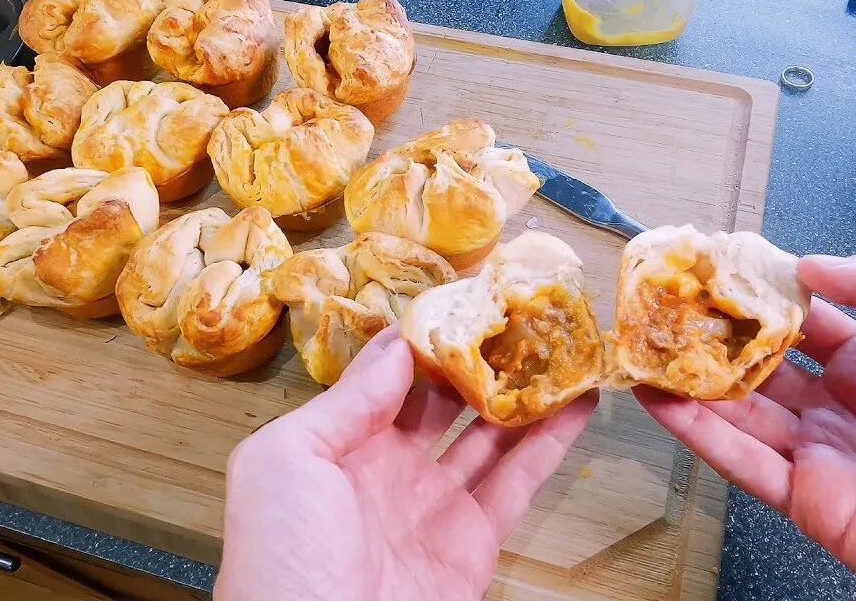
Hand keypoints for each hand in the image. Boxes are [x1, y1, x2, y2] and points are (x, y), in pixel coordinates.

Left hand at [215, 327, 597, 600]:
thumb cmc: (279, 561)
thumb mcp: (286, 460)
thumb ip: (345, 400)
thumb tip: (394, 342)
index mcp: (333, 445)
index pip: (386, 377)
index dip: (423, 337)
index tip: (461, 295)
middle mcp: (386, 469)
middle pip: (443, 401)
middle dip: (478, 359)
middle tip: (518, 312)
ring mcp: (432, 505)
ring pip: (488, 436)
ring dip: (523, 393)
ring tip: (559, 346)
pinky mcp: (472, 543)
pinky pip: (517, 483)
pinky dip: (550, 444)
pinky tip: (576, 405)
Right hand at [634, 249, 855, 600]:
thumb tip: (816, 265)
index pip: (806, 318)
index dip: (762, 292)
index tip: (718, 265)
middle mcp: (847, 407)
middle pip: (761, 363)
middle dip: (712, 333)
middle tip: (664, 301)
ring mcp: (826, 456)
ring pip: (740, 410)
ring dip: (690, 380)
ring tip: (643, 344)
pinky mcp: (813, 504)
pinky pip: (744, 464)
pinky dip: (698, 434)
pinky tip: (661, 401)